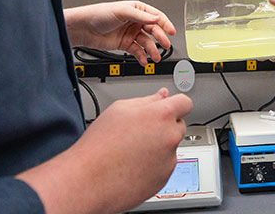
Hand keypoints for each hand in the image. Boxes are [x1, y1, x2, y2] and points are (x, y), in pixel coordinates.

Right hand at [17, 88, 192, 213]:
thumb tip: (162, 96)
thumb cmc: (100, 144)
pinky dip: (154, 165)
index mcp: (162, 115)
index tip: (168, 108)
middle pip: (178, 126)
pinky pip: (164, 166)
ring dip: (158, 147)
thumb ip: (147, 100)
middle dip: (165, 126)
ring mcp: (169, 160)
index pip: (185, 102)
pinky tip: (133, 164)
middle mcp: (170, 137)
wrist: (89, 179)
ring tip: (131, 150)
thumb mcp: (120, 109)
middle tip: (141, 131)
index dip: (175, 104)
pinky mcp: (164, 179)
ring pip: (170, 147)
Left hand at [65, 1, 174, 65]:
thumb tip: (155, 19)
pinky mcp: (124, 44)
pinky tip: (143, 60)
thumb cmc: (98, 14)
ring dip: (152, 50)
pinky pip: (137, 51)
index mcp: (137, 9)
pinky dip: (141, 57)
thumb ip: (140, 16)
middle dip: (160, 39)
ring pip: (146, 43)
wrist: (83, 28)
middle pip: (153, 30)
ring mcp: (130, 33)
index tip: (171, 32)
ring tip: (155, 57)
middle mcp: (135, 21)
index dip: (165, 24)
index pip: (156, 16)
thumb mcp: (121, 11)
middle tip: (165, 45)